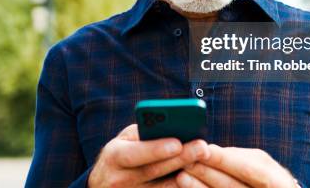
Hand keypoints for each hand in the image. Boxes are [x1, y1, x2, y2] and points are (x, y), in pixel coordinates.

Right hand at [88, 124, 210, 187]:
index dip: (156, 149)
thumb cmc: (121, 153)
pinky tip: (198, 175)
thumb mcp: (124, 140)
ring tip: (203, 159)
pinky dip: (182, 185)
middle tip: (202, 147)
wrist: (105, 182)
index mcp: (113, 156)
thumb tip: (171, 127)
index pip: (135, 153)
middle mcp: (119, 179)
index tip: (177, 142)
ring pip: (162, 187)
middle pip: (153, 171)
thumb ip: (142, 134)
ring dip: (186, 173)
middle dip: (179, 158)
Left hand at [175, 144, 297, 187]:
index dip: (225, 160)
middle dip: (207, 173)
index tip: (204, 148)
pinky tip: (186, 187)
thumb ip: (237, 159)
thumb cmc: (262, 176)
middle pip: (231, 187)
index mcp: (277, 182)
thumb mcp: (259, 164)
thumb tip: (208, 150)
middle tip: (186, 160)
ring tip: (181, 175)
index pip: (248, 170)